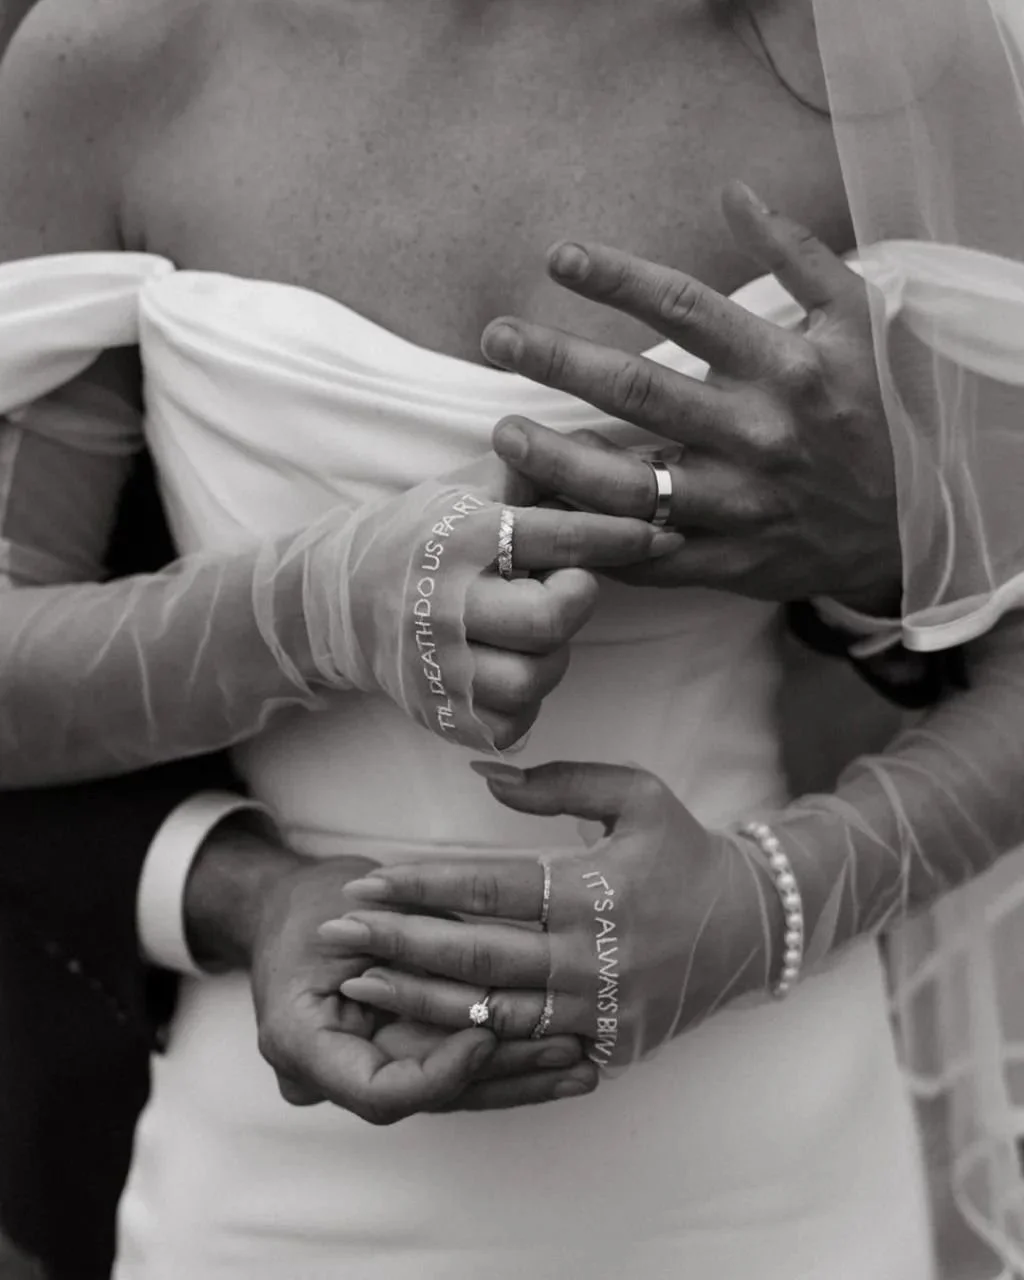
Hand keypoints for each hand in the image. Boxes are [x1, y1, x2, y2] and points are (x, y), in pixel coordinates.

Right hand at [185, 826, 595, 1122]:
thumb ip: (405, 943)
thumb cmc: (315, 903)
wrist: (288, 911)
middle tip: (568, 1056)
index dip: (440, 1072)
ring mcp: (370, 1072)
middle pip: (429, 1097)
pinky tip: (564, 1059)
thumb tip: (474, 963)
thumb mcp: (351, 910)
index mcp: (301, 1043)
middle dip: (503, 1074)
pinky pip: (458, 1070)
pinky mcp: (404, 1056)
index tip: (486, 1034)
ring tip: (584, 1065)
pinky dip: (508, 1061)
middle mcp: (333, 1078)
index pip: (380, 1092)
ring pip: (453, 1091)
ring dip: (520, 1077)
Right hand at [316, 451, 672, 750]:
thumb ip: (532, 474)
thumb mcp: (464, 490)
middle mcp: (443, 605)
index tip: (662, 534)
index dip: (621, 535)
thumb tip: (609, 453)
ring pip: (532, 680)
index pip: (558, 536)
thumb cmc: (419, 537)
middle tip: (570, 587)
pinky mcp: (440, 714)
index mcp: (458, 539)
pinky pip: (512, 722)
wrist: (339, 602)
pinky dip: (525, 699)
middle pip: (548, 621)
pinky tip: (510, 665)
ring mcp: (438, 667)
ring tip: (532, 631)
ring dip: (551, 655)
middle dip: (577, 602)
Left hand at [323, 762, 777, 1068]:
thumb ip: (559, 781)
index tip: (367, 879)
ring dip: (419, 1000)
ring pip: (492, 1012)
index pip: (489, 889)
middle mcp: (594, 957)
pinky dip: (472, 1039)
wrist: (754, 931)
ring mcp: (600, 1011)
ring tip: (360, 984)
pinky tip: (422, 1031)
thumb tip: (484, 774)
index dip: (422, 885)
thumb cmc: (686, 852)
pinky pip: (528, 1048)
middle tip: (339, 933)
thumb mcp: (636, 795)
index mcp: (596, 889)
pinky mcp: (607, 1046)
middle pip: (477, 956)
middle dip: (399, 944)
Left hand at [480, 181, 899, 611]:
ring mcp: (739, 504)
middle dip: (559, 361)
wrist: (908, 525)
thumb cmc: (872, 411)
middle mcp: (757, 434)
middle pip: (638, 392)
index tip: (557, 258)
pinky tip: (544, 516)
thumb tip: (733, 193)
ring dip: (559, 461)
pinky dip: (593, 540)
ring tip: (504, 436)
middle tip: (497, 338)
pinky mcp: (727, 561)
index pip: (686, 309)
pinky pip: (647, 556)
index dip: (617, 278)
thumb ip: (796, 255)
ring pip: (630, 486)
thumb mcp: (856, 321)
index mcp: (784, 366)